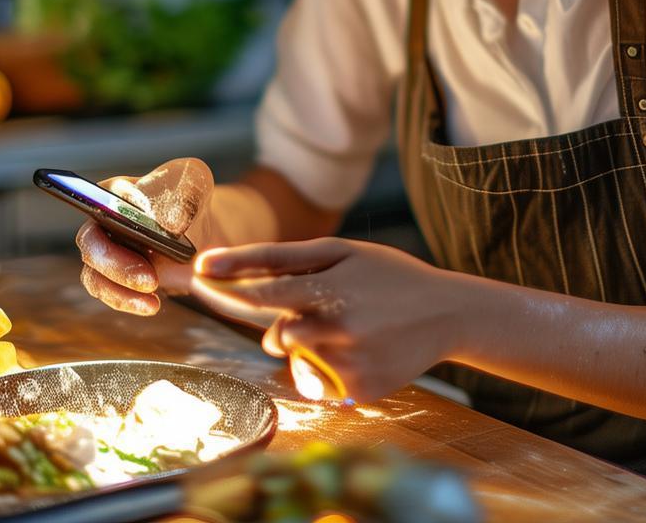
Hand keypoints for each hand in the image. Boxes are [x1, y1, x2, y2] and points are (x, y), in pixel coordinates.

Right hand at [75, 158, 213, 314]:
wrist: (200, 231)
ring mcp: (107, 251)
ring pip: (95, 275)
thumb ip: (184, 198)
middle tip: (150, 279)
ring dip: (120, 290)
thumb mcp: (195, 186)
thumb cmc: (191, 199)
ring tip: (152, 298)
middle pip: (91, 243)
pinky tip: (152, 305)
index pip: (98, 201)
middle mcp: (102, 221)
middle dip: (116, 264)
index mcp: (115, 191)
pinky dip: (127, 301)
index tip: (138, 231)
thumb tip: (170, 222)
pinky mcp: (116, 276)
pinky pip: (109, 292)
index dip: (109, 217)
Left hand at [196, 238, 463, 402]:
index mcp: (332, 289)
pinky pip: (316, 379)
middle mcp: (337, 330)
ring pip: (295, 355)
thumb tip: (229, 266)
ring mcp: (347, 365)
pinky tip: (358, 346)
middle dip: (270, 317)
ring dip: (302, 339)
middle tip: (292, 301)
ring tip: (343, 322)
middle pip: (276, 331)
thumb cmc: (388, 275)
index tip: (197, 275)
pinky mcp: (356, 392)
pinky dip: (324, 363)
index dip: (227, 285)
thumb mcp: (342, 252)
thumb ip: (286, 258)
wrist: (448, 312)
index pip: (263, 291)